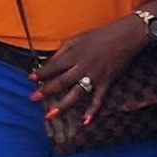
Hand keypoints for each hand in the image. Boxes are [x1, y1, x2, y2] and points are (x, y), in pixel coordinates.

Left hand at [32, 14, 156, 122]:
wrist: (126, 36)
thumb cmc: (100, 35)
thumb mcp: (78, 37)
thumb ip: (63, 49)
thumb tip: (50, 61)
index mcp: (74, 54)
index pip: (53, 66)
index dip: (40, 72)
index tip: (30, 78)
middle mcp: (82, 66)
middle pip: (61, 81)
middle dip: (45, 90)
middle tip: (32, 98)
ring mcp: (95, 76)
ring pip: (76, 93)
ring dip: (62, 105)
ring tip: (50, 114)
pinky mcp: (106, 82)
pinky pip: (98, 99)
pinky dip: (92, 111)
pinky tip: (84, 122)